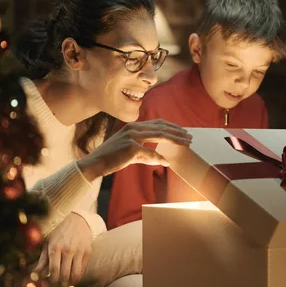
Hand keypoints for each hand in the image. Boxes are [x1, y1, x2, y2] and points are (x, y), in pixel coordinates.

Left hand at [34, 213, 91, 283]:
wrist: (78, 220)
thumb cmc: (60, 232)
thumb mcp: (48, 242)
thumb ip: (42, 259)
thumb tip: (35, 274)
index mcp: (55, 248)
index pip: (53, 271)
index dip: (51, 283)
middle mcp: (67, 250)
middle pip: (64, 275)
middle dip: (61, 286)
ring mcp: (79, 251)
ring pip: (75, 275)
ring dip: (70, 284)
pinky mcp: (88, 252)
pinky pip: (83, 270)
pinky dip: (78, 277)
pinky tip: (73, 278)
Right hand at [77, 119, 191, 180]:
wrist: (96, 163)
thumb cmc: (112, 158)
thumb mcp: (131, 153)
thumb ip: (146, 154)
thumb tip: (162, 160)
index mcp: (134, 127)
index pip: (158, 123)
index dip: (172, 127)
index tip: (183, 132)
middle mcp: (134, 128)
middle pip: (162, 127)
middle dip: (178, 132)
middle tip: (190, 136)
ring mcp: (132, 136)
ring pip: (159, 135)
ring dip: (175, 139)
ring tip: (186, 143)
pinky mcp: (130, 147)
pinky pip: (149, 153)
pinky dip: (159, 157)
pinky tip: (167, 162)